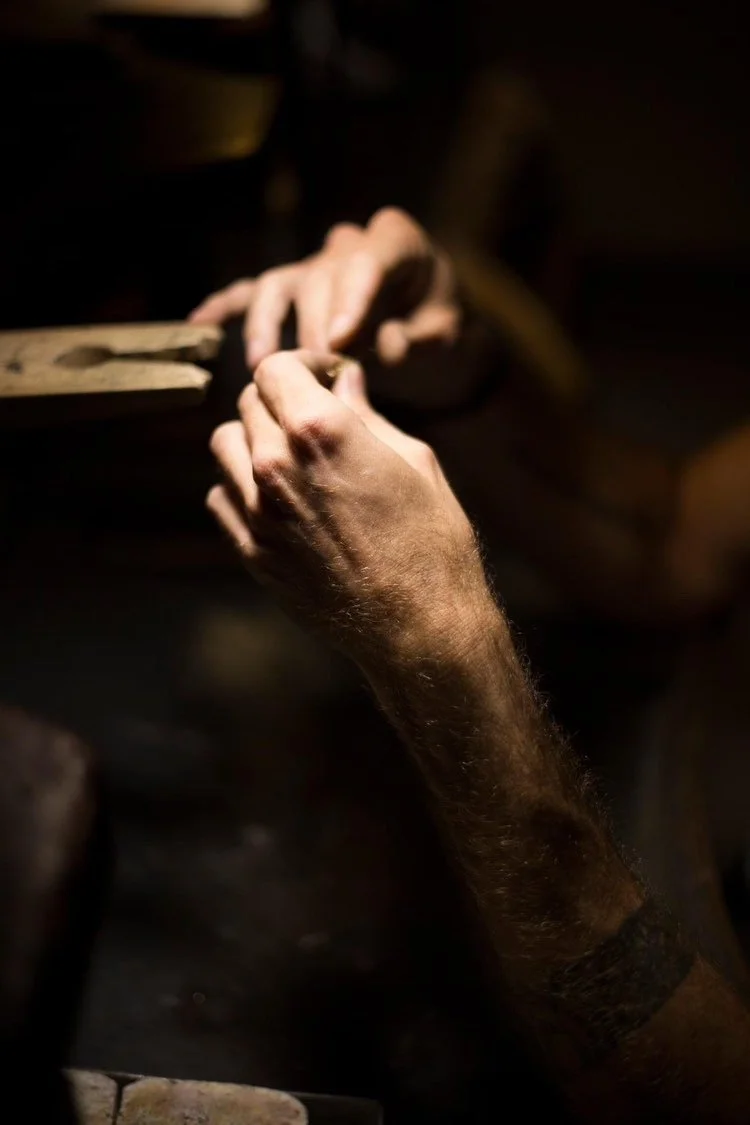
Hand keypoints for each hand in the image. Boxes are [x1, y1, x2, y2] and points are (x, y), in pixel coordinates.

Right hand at [191, 209, 463, 405]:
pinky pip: (253, 292)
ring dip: (267, 325)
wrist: (427, 310)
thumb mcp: (449, 328)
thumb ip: (423, 336)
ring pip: (279, 285)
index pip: (366, 263)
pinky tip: (199, 325)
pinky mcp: (292, 287)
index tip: (341, 343)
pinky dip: (226, 306)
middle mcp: (347, 245)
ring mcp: (314, 265)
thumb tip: (385, 344)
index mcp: (395, 241)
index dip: (351, 301)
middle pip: (320, 279)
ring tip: (263, 365)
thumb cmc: (437, 318)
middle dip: (313, 328)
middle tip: (312, 374)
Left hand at [207, 350, 487, 668]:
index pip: (275, 367)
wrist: (419, 626)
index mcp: (321, 431)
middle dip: (279, 399)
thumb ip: (366, 415)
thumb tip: (342, 382)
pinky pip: (220, 498)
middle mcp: (276, 465)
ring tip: (288, 455)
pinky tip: (275, 497)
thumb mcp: (414, 461)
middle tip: (311, 416)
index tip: (321, 376)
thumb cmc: (432, 541)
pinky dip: (238, 488)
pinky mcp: (251, 552)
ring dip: (251, 440)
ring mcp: (257, 512)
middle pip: (247, 402)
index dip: (300, 364)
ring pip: (224, 446)